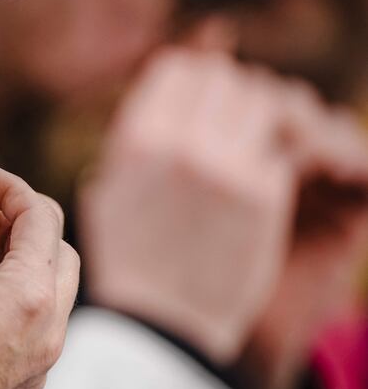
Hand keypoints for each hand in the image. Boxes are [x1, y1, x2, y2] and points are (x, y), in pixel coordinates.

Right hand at [0, 164, 78, 388]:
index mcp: (30, 295)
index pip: (41, 217)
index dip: (10, 186)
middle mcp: (48, 330)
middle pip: (56, 254)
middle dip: (16, 228)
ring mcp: (39, 361)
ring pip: (46, 293)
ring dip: (11, 266)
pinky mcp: (23, 383)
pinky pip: (32, 328)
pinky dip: (8, 302)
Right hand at [78, 47, 367, 363]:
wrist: (159, 323)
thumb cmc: (127, 256)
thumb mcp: (107, 189)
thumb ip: (132, 134)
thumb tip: (164, 85)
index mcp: (136, 138)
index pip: (180, 66)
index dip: (193, 79)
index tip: (199, 101)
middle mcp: (181, 143)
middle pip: (226, 77)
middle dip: (228, 97)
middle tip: (227, 125)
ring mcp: (227, 167)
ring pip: (264, 103)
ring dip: (258, 122)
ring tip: (245, 149)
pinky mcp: (265, 196)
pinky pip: (282, 151)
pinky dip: (273, 162)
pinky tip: (255, 188)